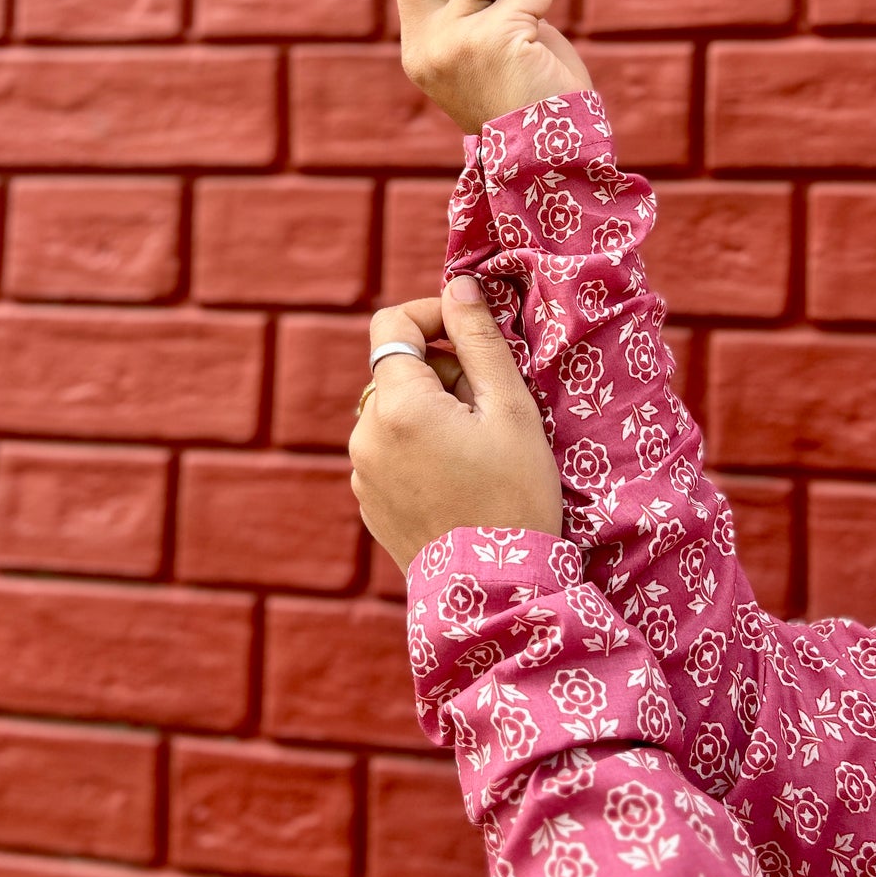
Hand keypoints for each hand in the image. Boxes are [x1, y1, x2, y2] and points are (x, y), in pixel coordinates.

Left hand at [349, 276, 563, 572]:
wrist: (496, 593)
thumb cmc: (514, 495)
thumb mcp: (510, 409)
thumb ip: (479, 339)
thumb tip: (458, 284)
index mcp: (397, 405)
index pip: (391, 324)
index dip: (431, 315)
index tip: (471, 333)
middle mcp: (364, 435)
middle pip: (395, 371)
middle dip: (441, 371)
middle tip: (490, 407)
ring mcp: (360, 474)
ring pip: (392, 412)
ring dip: (430, 411)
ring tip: (478, 449)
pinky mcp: (367, 503)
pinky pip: (388, 452)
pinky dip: (418, 447)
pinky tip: (459, 479)